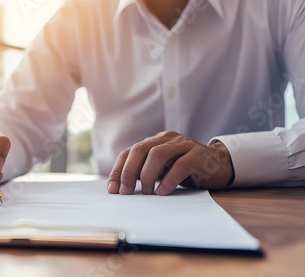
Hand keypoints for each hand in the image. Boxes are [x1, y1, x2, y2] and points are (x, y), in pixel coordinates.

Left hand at [108, 131, 233, 195]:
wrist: (220, 164)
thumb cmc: (185, 170)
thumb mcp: (162, 170)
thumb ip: (144, 173)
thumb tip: (121, 189)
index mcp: (154, 142)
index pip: (129, 152)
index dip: (118, 171)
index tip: (113, 190)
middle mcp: (166, 139)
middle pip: (140, 150)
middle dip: (129, 172)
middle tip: (126, 192)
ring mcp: (183, 144)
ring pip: (158, 155)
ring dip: (148, 175)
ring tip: (147, 193)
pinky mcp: (199, 154)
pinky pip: (181, 165)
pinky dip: (169, 179)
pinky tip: (163, 191)